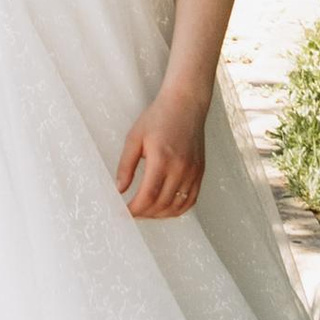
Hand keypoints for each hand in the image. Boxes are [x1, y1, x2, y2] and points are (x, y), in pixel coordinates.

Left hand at [116, 86, 207, 220]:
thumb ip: (126, 165)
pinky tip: (165, 208)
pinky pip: (190, 200)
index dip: (135, 209)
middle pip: (162, 205)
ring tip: (146, 211)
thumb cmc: (158, 117)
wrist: (186, 104)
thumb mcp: (134, 137)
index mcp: (161, 159)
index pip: (148, 196)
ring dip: (160, 214)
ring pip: (177, 206)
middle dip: (144, 213)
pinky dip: (177, 209)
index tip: (124, 211)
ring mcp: (193, 172)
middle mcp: (180, 168)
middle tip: (132, 212)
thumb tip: (119, 189)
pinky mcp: (200, 172)